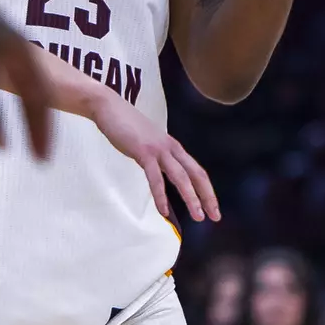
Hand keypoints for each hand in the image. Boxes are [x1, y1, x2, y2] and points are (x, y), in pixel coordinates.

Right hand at [89, 88, 219, 221]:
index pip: (196, 171)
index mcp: (173, 147)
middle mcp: (170, 148)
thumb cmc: (125, 126)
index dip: (207, 190)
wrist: (109, 107)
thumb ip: (156, 157)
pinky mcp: (143, 152)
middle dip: (207, 196)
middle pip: (196, 174)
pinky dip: (161, 196)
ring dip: (191, 198)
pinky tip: (164, 210)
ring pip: (181, 177)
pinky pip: (155, 178)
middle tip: (215, 217)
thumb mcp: (147, 143)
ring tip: (198, 216)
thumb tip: (160, 173)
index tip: (212, 207)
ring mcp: (158, 149)